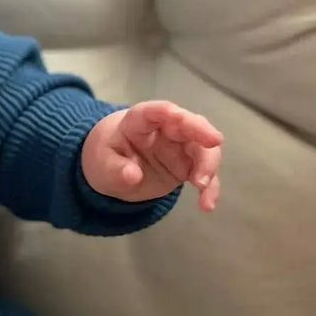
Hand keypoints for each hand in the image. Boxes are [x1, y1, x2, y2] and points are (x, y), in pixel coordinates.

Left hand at [81, 101, 222, 210]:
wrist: (114, 167)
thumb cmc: (108, 156)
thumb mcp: (102, 165)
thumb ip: (115, 169)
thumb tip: (132, 176)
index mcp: (139, 122)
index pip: (155, 111)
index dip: (168, 112)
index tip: (181, 118)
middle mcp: (164, 129)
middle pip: (187, 125)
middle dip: (202, 133)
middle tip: (213, 145)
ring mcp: (179, 146)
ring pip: (202, 148)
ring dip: (208, 165)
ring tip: (201, 188)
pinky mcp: (188, 165)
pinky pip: (204, 173)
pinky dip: (209, 187)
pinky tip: (207, 204)